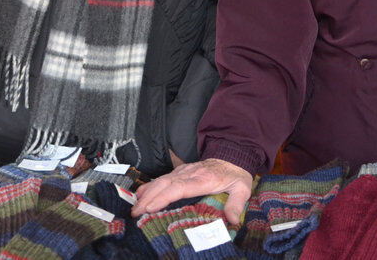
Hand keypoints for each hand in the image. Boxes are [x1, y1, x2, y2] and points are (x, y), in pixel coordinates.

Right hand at [132, 158, 251, 223]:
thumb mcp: (241, 188)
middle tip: (136, 213)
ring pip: (161, 180)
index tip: (150, 207)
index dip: (163, 197)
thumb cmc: (235, 175)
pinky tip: (141, 194)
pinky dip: (150, 186)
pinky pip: (163, 178)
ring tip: (135, 207)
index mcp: (203, 179)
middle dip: (148, 198)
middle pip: (165, 184)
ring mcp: (184, 171)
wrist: (233, 156)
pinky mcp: (181, 171)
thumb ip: (236, 204)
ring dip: (146, 193)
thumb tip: (232, 220)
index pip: (179, 187)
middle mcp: (190, 173)